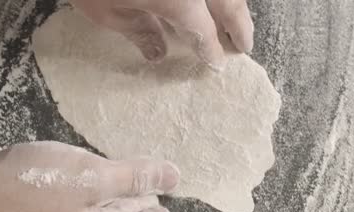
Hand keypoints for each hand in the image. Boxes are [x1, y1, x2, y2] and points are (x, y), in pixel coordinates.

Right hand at [0, 138, 179, 211]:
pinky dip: (88, 193)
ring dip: (112, 199)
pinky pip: (73, 208)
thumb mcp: (93, 176)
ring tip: (129, 180)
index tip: (168, 208)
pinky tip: (91, 174)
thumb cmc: (32, 185)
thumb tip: (176, 177)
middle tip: (154, 189)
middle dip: (136, 207)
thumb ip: (135, 176)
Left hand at [69, 0, 253, 67]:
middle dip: (240, 24)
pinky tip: (209, 2)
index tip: (216, 64)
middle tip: (245, 46)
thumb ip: (140, 31)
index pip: (205, 30)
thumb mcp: (108, 12)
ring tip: (234, 20)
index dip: (212, 49)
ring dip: (233, 3)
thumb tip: (157, 52)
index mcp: (179, 0)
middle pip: (230, 2)